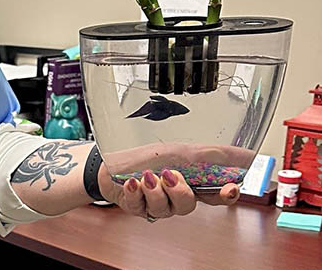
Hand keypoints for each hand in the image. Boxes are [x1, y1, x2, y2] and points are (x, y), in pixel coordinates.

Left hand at [98, 165, 238, 221]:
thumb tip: (250, 156)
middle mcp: (175, 195)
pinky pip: (142, 206)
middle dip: (180, 191)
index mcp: (190, 181)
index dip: (226, 194)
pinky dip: (137, 192)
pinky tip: (133, 183)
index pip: (216, 193)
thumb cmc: (145, 155)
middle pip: (190, 204)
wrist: (109, 162)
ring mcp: (157, 203)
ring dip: (155, 190)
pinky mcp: (138, 208)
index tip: (231, 188)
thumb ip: (214, 155)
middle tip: (170, 176)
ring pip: (166, 207)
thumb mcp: (181, 150)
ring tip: (147, 176)